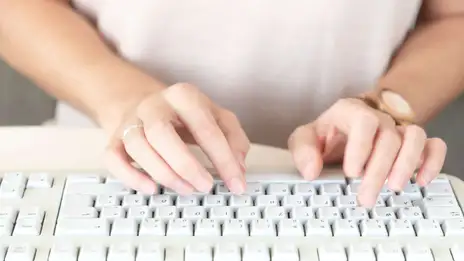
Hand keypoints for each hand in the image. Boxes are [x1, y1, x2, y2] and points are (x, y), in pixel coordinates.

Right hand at [103, 83, 248, 194]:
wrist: (149, 105)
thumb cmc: (188, 116)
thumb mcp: (218, 117)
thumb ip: (234, 140)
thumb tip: (238, 169)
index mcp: (184, 96)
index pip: (205, 128)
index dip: (224, 160)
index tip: (236, 183)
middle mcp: (154, 106)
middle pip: (161, 134)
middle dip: (186, 165)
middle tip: (205, 187)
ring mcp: (131, 122)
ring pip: (137, 147)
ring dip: (163, 174)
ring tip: (186, 189)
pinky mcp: (115, 139)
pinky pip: (113, 158)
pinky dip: (130, 176)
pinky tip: (151, 188)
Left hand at [288, 98, 446, 206]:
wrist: (345, 126)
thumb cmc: (326, 134)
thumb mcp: (305, 138)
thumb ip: (303, 150)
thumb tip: (311, 171)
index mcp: (351, 112)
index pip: (364, 122)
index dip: (361, 147)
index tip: (351, 172)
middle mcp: (378, 118)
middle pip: (389, 137)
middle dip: (378, 171)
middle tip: (365, 197)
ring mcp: (397, 128)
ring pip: (414, 137)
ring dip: (407, 164)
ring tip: (393, 187)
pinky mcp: (412, 142)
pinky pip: (433, 145)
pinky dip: (431, 161)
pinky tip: (420, 181)